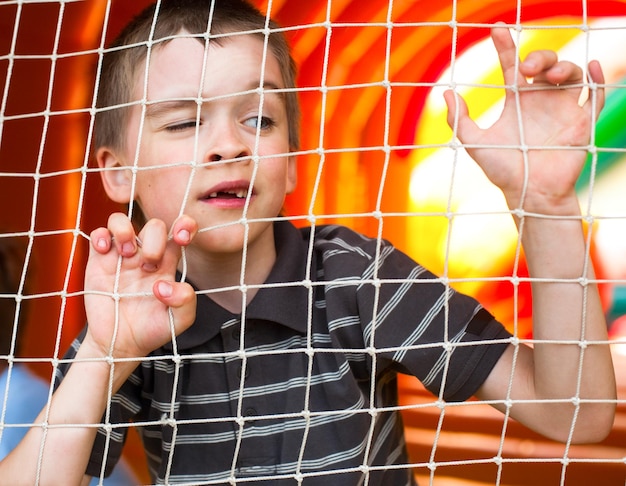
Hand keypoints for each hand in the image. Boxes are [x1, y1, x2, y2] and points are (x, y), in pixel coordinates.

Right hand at [83, 213, 197, 358]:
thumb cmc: (151, 330)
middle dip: (154, 239)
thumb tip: (164, 284)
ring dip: (125, 230)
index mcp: (167, 264)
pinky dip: (101, 235)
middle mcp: (145, 256)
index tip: (182, 237)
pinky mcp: (99, 262)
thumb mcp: (179, 320)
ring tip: (127, 253)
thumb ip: (185, 301)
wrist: (120, 346)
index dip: (184, 226)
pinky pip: (99, 234)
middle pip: (154, 225)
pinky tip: (104, 250)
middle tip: (149, 264)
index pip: (179, 234)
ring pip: (122, 221)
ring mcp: (121, 257)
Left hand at [444, 25, 604, 213]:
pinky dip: (596, 79)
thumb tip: (446, 93)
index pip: (513, 65)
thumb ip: (459, 120)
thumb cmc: (502, 170)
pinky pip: (595, 96)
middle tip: (527, 68)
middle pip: (546, 64)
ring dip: (563, 67)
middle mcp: (541, 101)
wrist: (529, 194)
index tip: (498, 28)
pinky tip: (591, 68)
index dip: (506, 46)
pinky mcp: (582, 123)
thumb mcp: (475, 143)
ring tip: (550, 76)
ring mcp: (563, 110)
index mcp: (517, 101)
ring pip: (571, 74)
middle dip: (539, 57)